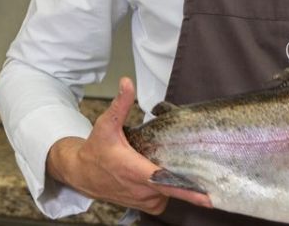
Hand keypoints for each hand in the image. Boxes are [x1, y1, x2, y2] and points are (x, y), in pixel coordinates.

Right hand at [46, 77, 213, 214]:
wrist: (82, 173)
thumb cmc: (96, 150)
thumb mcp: (106, 124)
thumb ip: (121, 104)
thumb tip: (127, 83)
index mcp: (133, 170)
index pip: (164, 182)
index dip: (187, 190)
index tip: (206, 197)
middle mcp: (139, 189)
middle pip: (172, 187)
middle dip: (184, 176)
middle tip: (195, 162)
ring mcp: (143, 200)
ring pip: (170, 193)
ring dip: (174, 182)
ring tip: (173, 165)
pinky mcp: (145, 205)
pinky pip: (164, 200)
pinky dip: (167, 190)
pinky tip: (163, 176)